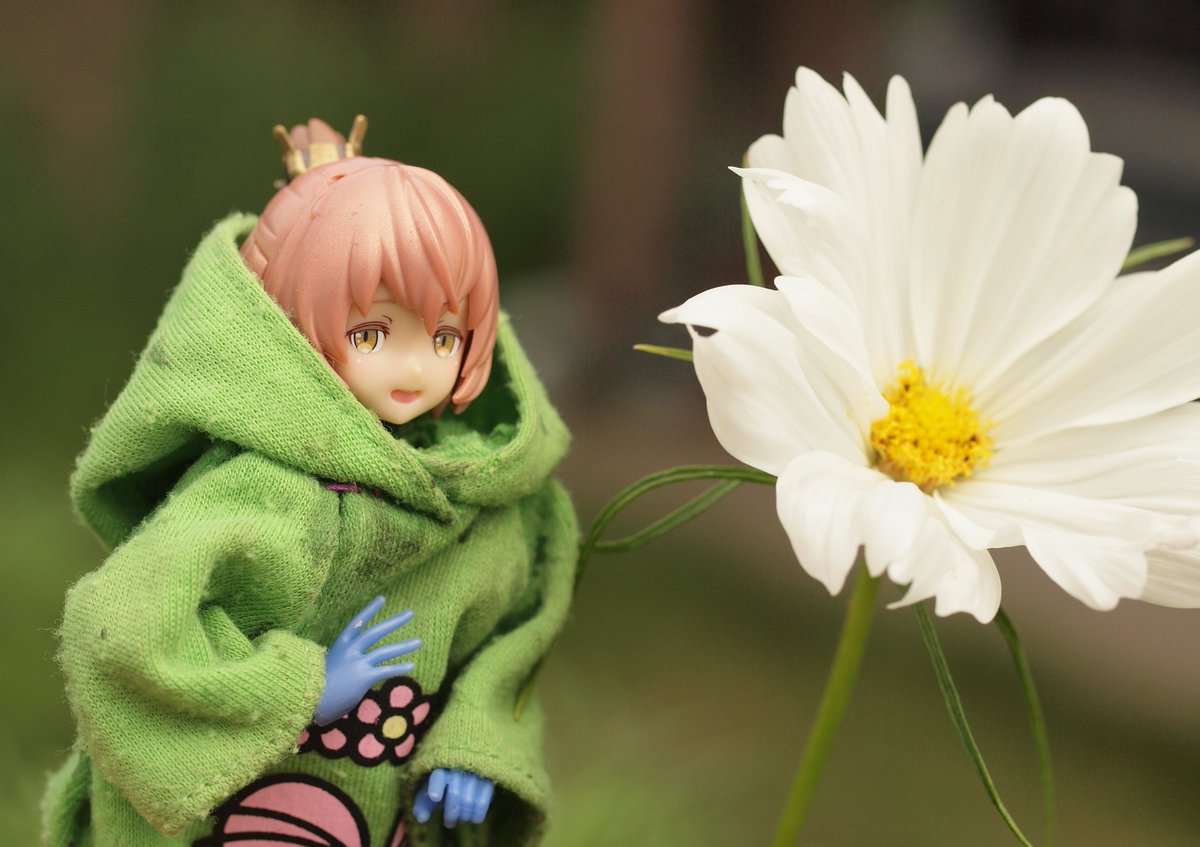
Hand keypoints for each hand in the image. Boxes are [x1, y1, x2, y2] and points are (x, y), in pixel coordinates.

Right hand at [314, 596, 420, 724]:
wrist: (307, 699)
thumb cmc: (313, 687)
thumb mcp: (326, 667)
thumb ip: (340, 663)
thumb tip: (349, 666)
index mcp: (339, 646)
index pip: (356, 623)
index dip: (370, 611)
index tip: (382, 599)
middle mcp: (350, 651)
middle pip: (375, 632)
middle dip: (394, 622)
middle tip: (410, 614)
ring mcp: (357, 663)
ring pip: (385, 651)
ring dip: (404, 646)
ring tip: (419, 642)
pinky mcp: (364, 677)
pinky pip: (385, 670)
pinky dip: (399, 668)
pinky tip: (411, 666)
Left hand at [413, 768, 493, 826]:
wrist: (463, 773)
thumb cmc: (442, 786)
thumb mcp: (428, 793)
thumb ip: (422, 805)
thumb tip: (422, 818)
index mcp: (440, 769)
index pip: (438, 777)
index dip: (436, 787)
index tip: (434, 797)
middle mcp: (458, 768)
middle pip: (455, 794)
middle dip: (451, 814)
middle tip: (449, 822)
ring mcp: (474, 773)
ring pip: (469, 800)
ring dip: (464, 815)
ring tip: (460, 819)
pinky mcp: (487, 780)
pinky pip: (484, 800)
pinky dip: (478, 813)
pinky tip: (473, 818)